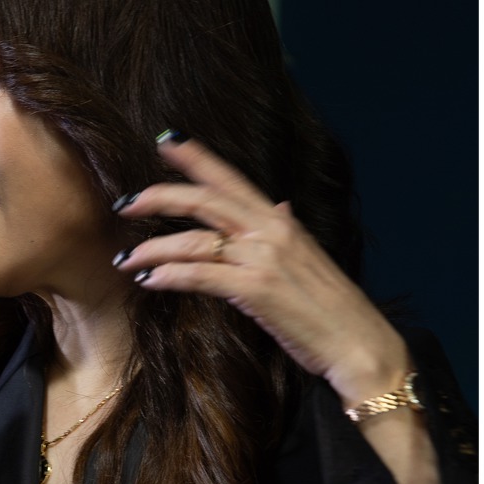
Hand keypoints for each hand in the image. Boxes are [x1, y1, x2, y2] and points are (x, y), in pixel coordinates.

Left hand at [112, 134, 409, 408]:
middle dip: (158, 197)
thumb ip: (285, 229)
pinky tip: (148, 281)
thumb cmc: (331, 308)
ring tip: (125, 259)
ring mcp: (263, 259)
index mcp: (280, 221)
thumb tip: (278, 205)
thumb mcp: (308, 257)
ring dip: (152, 249)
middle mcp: (271, 231)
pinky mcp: (256, 290)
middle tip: (124, 203)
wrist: (358, 344)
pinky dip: (168, 276)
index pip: (232, 179)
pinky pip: (199, 276)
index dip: (197, 157)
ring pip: (194, 241)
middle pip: (204, 200)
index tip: (166, 140)